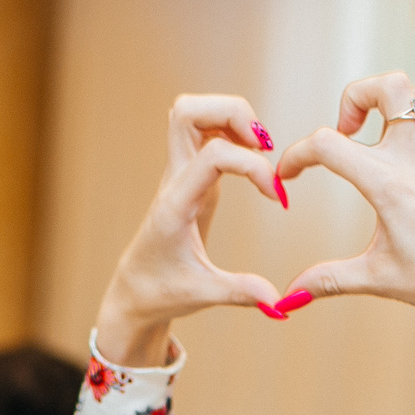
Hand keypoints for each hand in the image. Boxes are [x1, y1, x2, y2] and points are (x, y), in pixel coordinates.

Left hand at [94, 94, 288, 365]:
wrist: (134, 291)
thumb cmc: (162, 291)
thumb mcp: (203, 294)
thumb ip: (241, 292)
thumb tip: (279, 304)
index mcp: (175, 204)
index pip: (214, 156)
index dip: (253, 167)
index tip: (278, 199)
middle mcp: (174, 179)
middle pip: (188, 110)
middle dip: (234, 113)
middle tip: (264, 146)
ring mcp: (180, 172)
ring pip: (193, 111)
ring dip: (231, 116)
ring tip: (260, 148)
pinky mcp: (190, 174)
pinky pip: (205, 130)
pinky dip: (232, 129)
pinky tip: (253, 158)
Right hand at [276, 74, 414, 361]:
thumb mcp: (378, 279)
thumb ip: (327, 280)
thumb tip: (287, 298)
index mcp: (388, 183)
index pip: (327, 145)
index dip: (296, 156)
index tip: (290, 176)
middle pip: (388, 86)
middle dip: (359, 95)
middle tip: (351, 129)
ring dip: (405, 104)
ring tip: (390, 132)